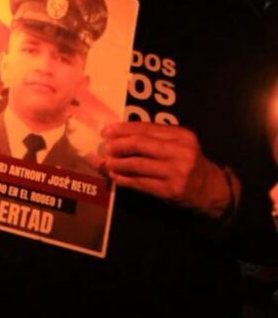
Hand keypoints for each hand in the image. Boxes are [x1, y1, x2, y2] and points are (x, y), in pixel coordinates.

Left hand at [102, 122, 233, 216]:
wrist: (211, 189)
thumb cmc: (187, 163)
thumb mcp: (178, 144)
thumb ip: (152, 137)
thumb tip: (116, 135)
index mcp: (181, 135)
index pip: (145, 128)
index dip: (122, 129)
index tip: (106, 131)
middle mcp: (181, 151)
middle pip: (139, 143)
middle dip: (118, 145)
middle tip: (106, 148)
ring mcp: (177, 172)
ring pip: (137, 164)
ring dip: (117, 163)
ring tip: (108, 163)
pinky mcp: (171, 190)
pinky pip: (141, 182)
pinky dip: (125, 179)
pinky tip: (116, 177)